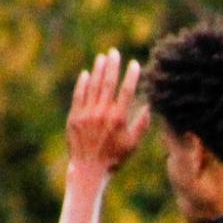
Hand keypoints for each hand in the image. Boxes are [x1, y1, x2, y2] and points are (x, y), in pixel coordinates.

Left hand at [66, 48, 150, 172]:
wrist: (89, 169)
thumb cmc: (115, 158)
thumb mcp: (132, 144)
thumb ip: (141, 125)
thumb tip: (148, 107)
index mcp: (119, 119)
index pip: (127, 91)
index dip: (131, 76)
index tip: (134, 64)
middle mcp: (102, 113)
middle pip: (108, 83)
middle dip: (112, 66)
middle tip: (114, 52)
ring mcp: (86, 113)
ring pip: (93, 86)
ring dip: (97, 70)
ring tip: (101, 58)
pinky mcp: (74, 116)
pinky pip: (79, 95)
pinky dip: (83, 83)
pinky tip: (86, 74)